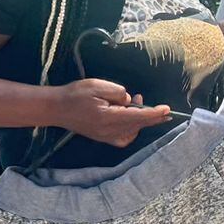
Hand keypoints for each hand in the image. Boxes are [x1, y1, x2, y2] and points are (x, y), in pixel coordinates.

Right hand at [52, 78, 173, 147]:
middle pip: (137, 126)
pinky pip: (124, 138)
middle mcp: (108, 131)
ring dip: (141, 120)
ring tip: (138, 103)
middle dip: (152, 118)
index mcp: (108, 118)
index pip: (138, 117)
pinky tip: (132, 120)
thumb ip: (118, 92)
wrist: (56, 108)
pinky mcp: (102, 138)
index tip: (167, 110)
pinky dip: (132, 130)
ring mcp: (105, 137)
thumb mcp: (98, 86)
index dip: (155, 114)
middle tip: (163, 110)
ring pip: (132, 132)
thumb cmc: (75, 94)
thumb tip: (130, 100)